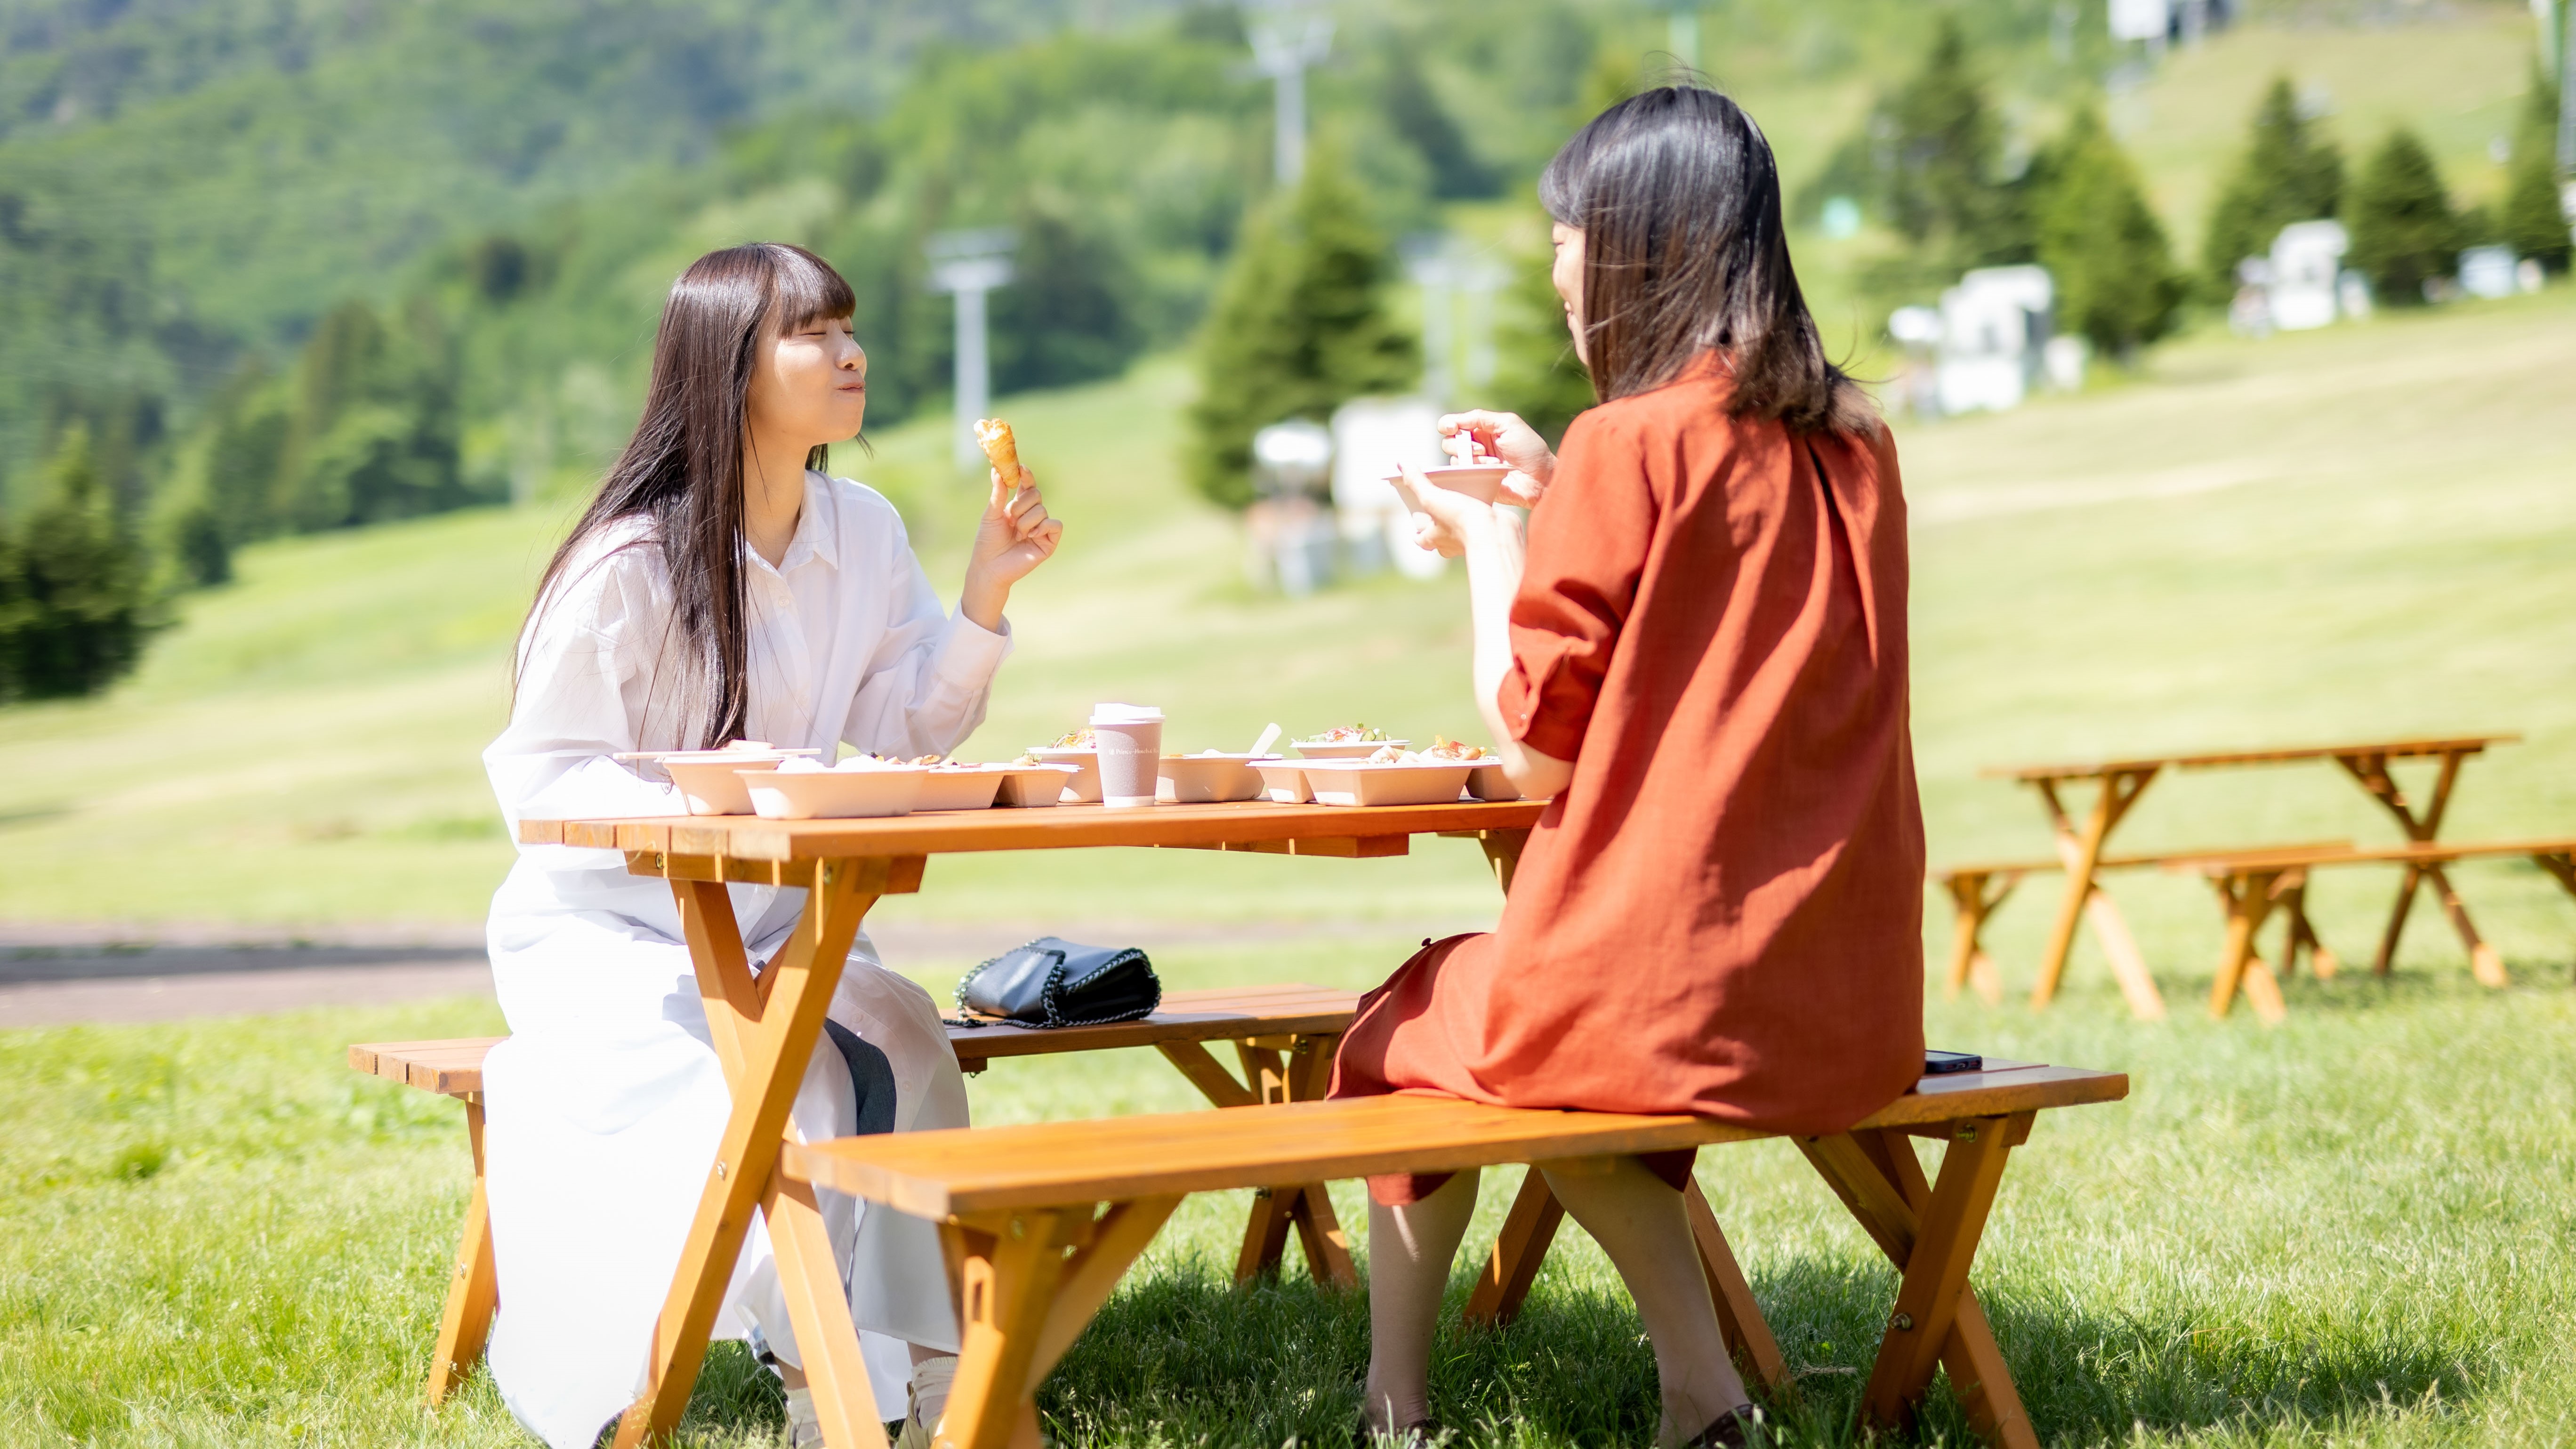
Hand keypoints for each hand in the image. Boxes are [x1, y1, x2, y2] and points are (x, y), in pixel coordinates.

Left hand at [960, 465, 1061, 630]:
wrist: (990, 566)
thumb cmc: (987, 542)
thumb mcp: (991, 514)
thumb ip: (998, 493)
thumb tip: (997, 470)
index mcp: (1018, 507)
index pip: (1028, 486)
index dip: (1026, 476)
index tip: (1021, 468)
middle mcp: (1032, 516)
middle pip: (1037, 495)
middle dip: (1021, 504)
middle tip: (1011, 518)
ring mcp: (1041, 529)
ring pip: (1042, 510)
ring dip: (1026, 521)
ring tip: (1017, 535)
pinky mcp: (1049, 542)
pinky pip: (1055, 524)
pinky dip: (1042, 527)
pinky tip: (1030, 536)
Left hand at [1397, 462, 1519, 558]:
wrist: (1494, 533)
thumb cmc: (1461, 519)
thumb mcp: (1433, 497)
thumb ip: (1417, 482)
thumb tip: (1401, 465)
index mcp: (1434, 539)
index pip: (1421, 539)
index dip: (1418, 532)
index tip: (1416, 526)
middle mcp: (1450, 544)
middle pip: (1440, 537)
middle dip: (1438, 525)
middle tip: (1439, 510)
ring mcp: (1469, 541)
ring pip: (1459, 531)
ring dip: (1458, 520)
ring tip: (1460, 503)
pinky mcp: (1487, 534)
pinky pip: (1478, 525)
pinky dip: (1477, 517)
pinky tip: (1480, 504)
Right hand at [1440, 410, 1555, 503]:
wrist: (1541, 478)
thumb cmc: (1529, 449)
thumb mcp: (1508, 424)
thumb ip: (1481, 417)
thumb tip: (1455, 420)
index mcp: (1482, 429)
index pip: (1452, 424)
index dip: (1448, 425)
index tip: (1453, 428)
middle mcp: (1475, 446)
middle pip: (1448, 441)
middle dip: (1460, 444)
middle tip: (1481, 449)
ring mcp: (1475, 465)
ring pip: (1454, 459)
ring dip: (1472, 458)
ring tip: (1493, 462)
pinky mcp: (1476, 481)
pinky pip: (1461, 475)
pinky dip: (1475, 470)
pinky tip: (1493, 471)